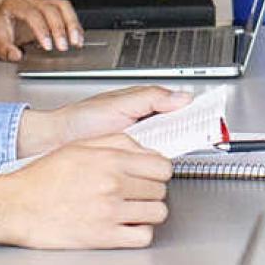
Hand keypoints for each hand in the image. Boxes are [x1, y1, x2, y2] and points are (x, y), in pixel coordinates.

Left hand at [0, 0, 84, 60]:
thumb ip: (3, 49)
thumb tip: (16, 56)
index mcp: (14, 3)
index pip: (32, 14)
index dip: (41, 30)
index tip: (47, 46)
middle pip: (50, 9)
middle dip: (59, 29)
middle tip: (63, 47)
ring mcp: (41, 0)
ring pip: (62, 6)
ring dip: (72, 24)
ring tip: (76, 41)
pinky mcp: (50, 6)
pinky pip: (66, 11)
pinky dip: (74, 24)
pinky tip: (77, 37)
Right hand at [0, 136, 172, 249]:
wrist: (16, 206)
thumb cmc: (41, 178)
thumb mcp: (78, 146)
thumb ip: (116, 143)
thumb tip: (145, 151)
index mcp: (110, 160)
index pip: (161, 166)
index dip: (158, 172)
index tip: (151, 176)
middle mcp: (113, 185)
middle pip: (161, 190)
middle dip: (151, 191)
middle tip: (136, 193)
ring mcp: (110, 212)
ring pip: (158, 213)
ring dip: (148, 212)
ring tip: (132, 210)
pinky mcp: (104, 236)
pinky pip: (144, 236)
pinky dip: (139, 233)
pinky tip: (127, 226)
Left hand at [18, 85, 187, 155]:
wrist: (54, 142)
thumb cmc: (80, 119)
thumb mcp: (120, 103)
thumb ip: (152, 97)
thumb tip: (183, 96)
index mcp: (143, 107)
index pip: (176, 108)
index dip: (193, 113)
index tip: (211, 117)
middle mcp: (141, 128)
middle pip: (174, 132)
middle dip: (183, 134)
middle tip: (197, 136)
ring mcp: (135, 148)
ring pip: (163, 151)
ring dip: (168, 152)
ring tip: (174, 149)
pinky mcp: (128, 167)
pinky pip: (148, 168)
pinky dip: (153, 167)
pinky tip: (155, 168)